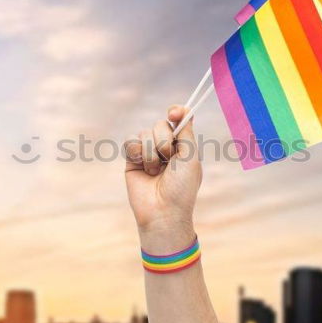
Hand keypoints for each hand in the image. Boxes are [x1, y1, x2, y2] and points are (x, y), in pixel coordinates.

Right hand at [124, 105, 201, 252]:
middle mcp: (165, 147)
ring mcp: (148, 152)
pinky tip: (142, 168)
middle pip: (160, 124)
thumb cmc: (181, 187)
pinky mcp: (132, 160)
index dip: (176, 112)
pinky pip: (130, 142)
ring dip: (151, 152)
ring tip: (155, 171)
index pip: (178, 119)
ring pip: (144, 133)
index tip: (174, 113)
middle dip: (164, 140)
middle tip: (168, 159)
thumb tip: (183, 110)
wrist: (162, 211)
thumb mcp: (190, 158)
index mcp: (183, 146)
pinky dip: (137, 153)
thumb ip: (186, 133)